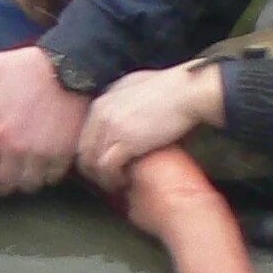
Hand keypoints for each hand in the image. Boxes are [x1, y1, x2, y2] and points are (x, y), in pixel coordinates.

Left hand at [0, 46, 90, 194]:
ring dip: (24, 182)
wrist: (69, 66)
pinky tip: (43, 166)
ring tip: (23, 172)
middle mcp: (15, 149)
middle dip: (1, 182)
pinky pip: (52, 179)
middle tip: (3, 174)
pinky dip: (47, 176)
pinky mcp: (63, 154)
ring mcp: (40, 154)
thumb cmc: (24, 67)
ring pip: (28, 186)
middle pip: (4, 185)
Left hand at [77, 63, 224, 192]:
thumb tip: (131, 114)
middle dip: (93, 168)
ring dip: (103, 177)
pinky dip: (113, 179)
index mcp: (105, 99)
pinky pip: (107, 168)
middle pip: (84, 148)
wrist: (188, 91)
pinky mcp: (124, 141)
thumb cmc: (177, 90)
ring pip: (91, 161)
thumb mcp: (141, 86)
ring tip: (115, 186)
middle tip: (107, 180)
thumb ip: (128, 100)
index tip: (103, 164)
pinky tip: (124, 183)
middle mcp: (101, 111)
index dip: (94, 152)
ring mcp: (110, 126)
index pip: (87, 133)